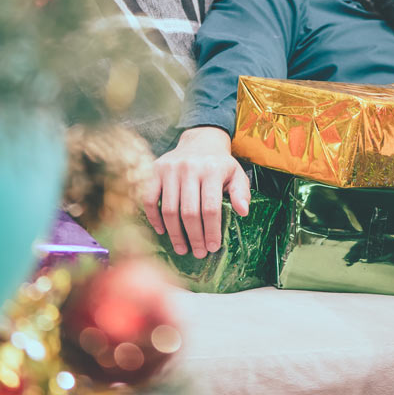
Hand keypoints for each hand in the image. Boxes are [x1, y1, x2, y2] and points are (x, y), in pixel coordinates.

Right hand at [143, 126, 249, 257]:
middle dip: (194, 237)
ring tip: (182, 249)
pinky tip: (162, 231)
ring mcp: (170, 169)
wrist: (200, 140)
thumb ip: (241, 192)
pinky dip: (154, 218)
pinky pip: (150, 199)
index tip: (213, 247)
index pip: (211, 207)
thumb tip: (243, 212)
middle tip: (198, 253)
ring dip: (175, 233)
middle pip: (189, 212)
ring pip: (170, 209)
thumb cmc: (220, 164)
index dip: (211, 230)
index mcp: (212, 169)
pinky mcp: (155, 170)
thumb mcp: (236, 174)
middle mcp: (190, 168)